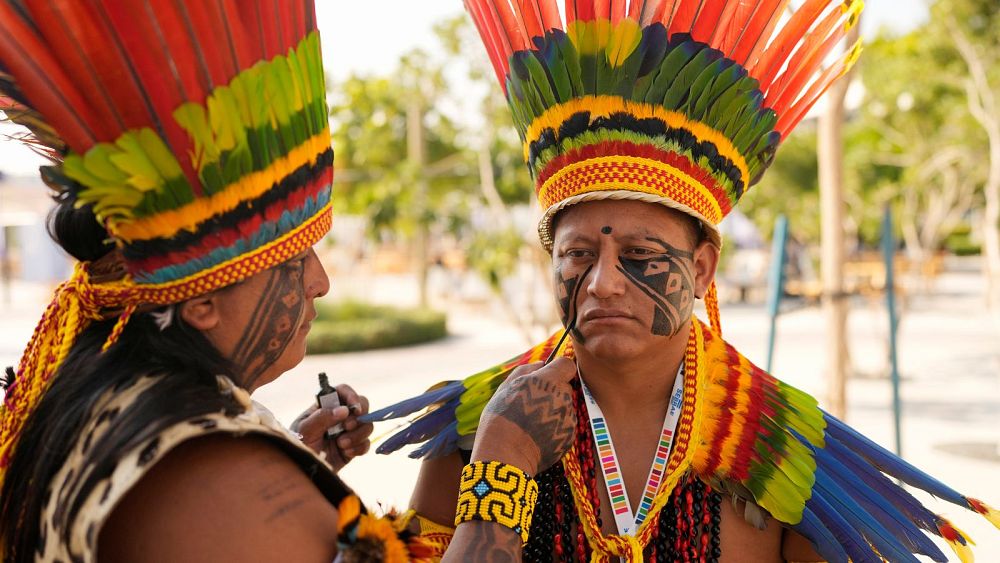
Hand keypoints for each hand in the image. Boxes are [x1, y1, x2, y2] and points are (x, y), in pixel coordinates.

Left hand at [290, 384, 372, 471]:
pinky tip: (346, 452)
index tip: (354, 407)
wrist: (301, 471)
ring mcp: (348, 432)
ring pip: (367, 425)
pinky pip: (366, 443)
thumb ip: (322, 417)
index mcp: (326, 406)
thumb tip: (344, 410)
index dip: (351, 395)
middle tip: (347, 427)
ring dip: (358, 434)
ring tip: (341, 444)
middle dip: (358, 417)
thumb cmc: (298, 446)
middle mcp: (340, 417)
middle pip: (362, 405)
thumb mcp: (305, 430)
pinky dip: (359, 447)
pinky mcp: (353, 447)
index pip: (342, 391)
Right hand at [471, 357, 576, 475]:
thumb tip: (540, 364)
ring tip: (532, 423)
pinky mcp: (569, 436)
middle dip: (553, 392)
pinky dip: (554, 429)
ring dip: (554, 411)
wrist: (506, 454)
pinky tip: (537, 435)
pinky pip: (565, 426)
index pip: (567, 365)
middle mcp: (563, 397)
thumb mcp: (506, 387)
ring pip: (565, 407)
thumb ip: (525, 371)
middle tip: (532, 405)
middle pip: (566, 387)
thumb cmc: (501, 417)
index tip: (548, 376)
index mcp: (548, 380)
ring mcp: (568, 418)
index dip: (558, 369)